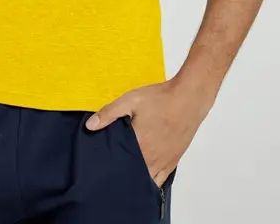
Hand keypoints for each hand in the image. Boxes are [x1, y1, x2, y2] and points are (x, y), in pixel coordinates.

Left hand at [84, 79, 211, 186]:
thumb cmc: (161, 98)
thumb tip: (90, 125)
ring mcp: (164, 162)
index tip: (102, 165)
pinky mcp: (173, 160)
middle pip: (133, 175)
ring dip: (137, 178)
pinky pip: (161, 179)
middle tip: (112, 169)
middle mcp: (152, 158)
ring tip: (127, 172)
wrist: (189, 98)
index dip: (110, 166)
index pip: (119, 164)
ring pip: (147, 180)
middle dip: (122, 173)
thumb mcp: (131, 100)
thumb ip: (109, 113)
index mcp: (139, 145)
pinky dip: (152, 180)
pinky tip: (145, 174)